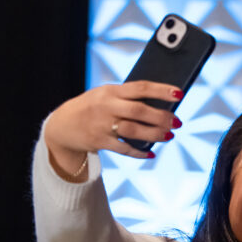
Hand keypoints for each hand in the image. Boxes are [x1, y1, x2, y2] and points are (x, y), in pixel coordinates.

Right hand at [43, 81, 182, 176]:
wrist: (62, 125)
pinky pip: (123, 148)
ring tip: (169, 135)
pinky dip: (139, 152)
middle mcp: (106, 106)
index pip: (140, 87)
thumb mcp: (106, 95)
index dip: (161, 90)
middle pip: (139, 111)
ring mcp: (102, 125)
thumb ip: (128, 98)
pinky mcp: (99, 142)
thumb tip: (161, 105)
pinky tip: (150, 153)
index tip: (179, 94)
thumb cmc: (93, 107)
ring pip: (133, 130)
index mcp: (111, 91)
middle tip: (178, 121)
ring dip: (154, 134)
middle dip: (161, 117)